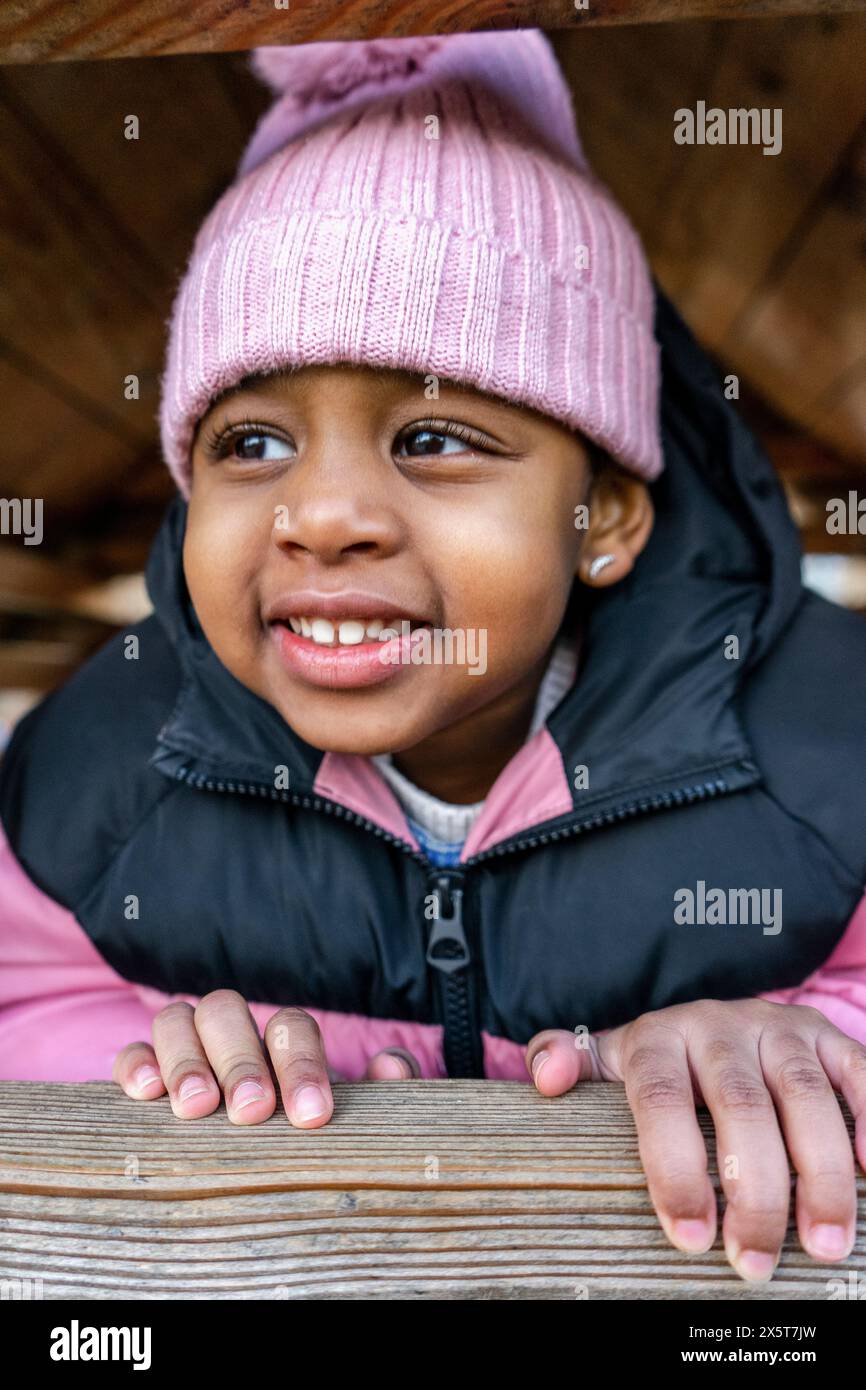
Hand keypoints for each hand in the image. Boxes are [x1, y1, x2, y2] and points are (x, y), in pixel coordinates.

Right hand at [113, 990, 418, 1127]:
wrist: (269, 1171)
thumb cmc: (310, 1137)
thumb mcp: (351, 1122)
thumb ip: (382, 1095)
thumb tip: (393, 1066)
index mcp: (286, 1041)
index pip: (290, 1026)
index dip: (299, 1062)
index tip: (310, 1113)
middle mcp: (236, 1035)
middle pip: (227, 1009)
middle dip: (239, 1058)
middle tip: (251, 1111)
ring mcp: (187, 1049)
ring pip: (177, 1019)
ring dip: (186, 1060)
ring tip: (195, 1109)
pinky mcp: (147, 1076)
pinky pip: (133, 1052)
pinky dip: (137, 1064)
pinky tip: (146, 1096)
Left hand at [525, 999, 865, 1280]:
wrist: (714, 1018)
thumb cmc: (660, 1066)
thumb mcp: (610, 1063)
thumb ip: (570, 1065)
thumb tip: (544, 1078)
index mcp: (659, 1036)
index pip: (661, 1099)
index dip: (675, 1168)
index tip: (690, 1237)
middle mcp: (720, 1025)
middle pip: (740, 1105)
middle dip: (753, 1192)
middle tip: (755, 1262)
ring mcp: (778, 1028)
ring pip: (804, 1096)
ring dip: (820, 1175)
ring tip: (822, 1243)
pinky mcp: (827, 1036)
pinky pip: (858, 1071)